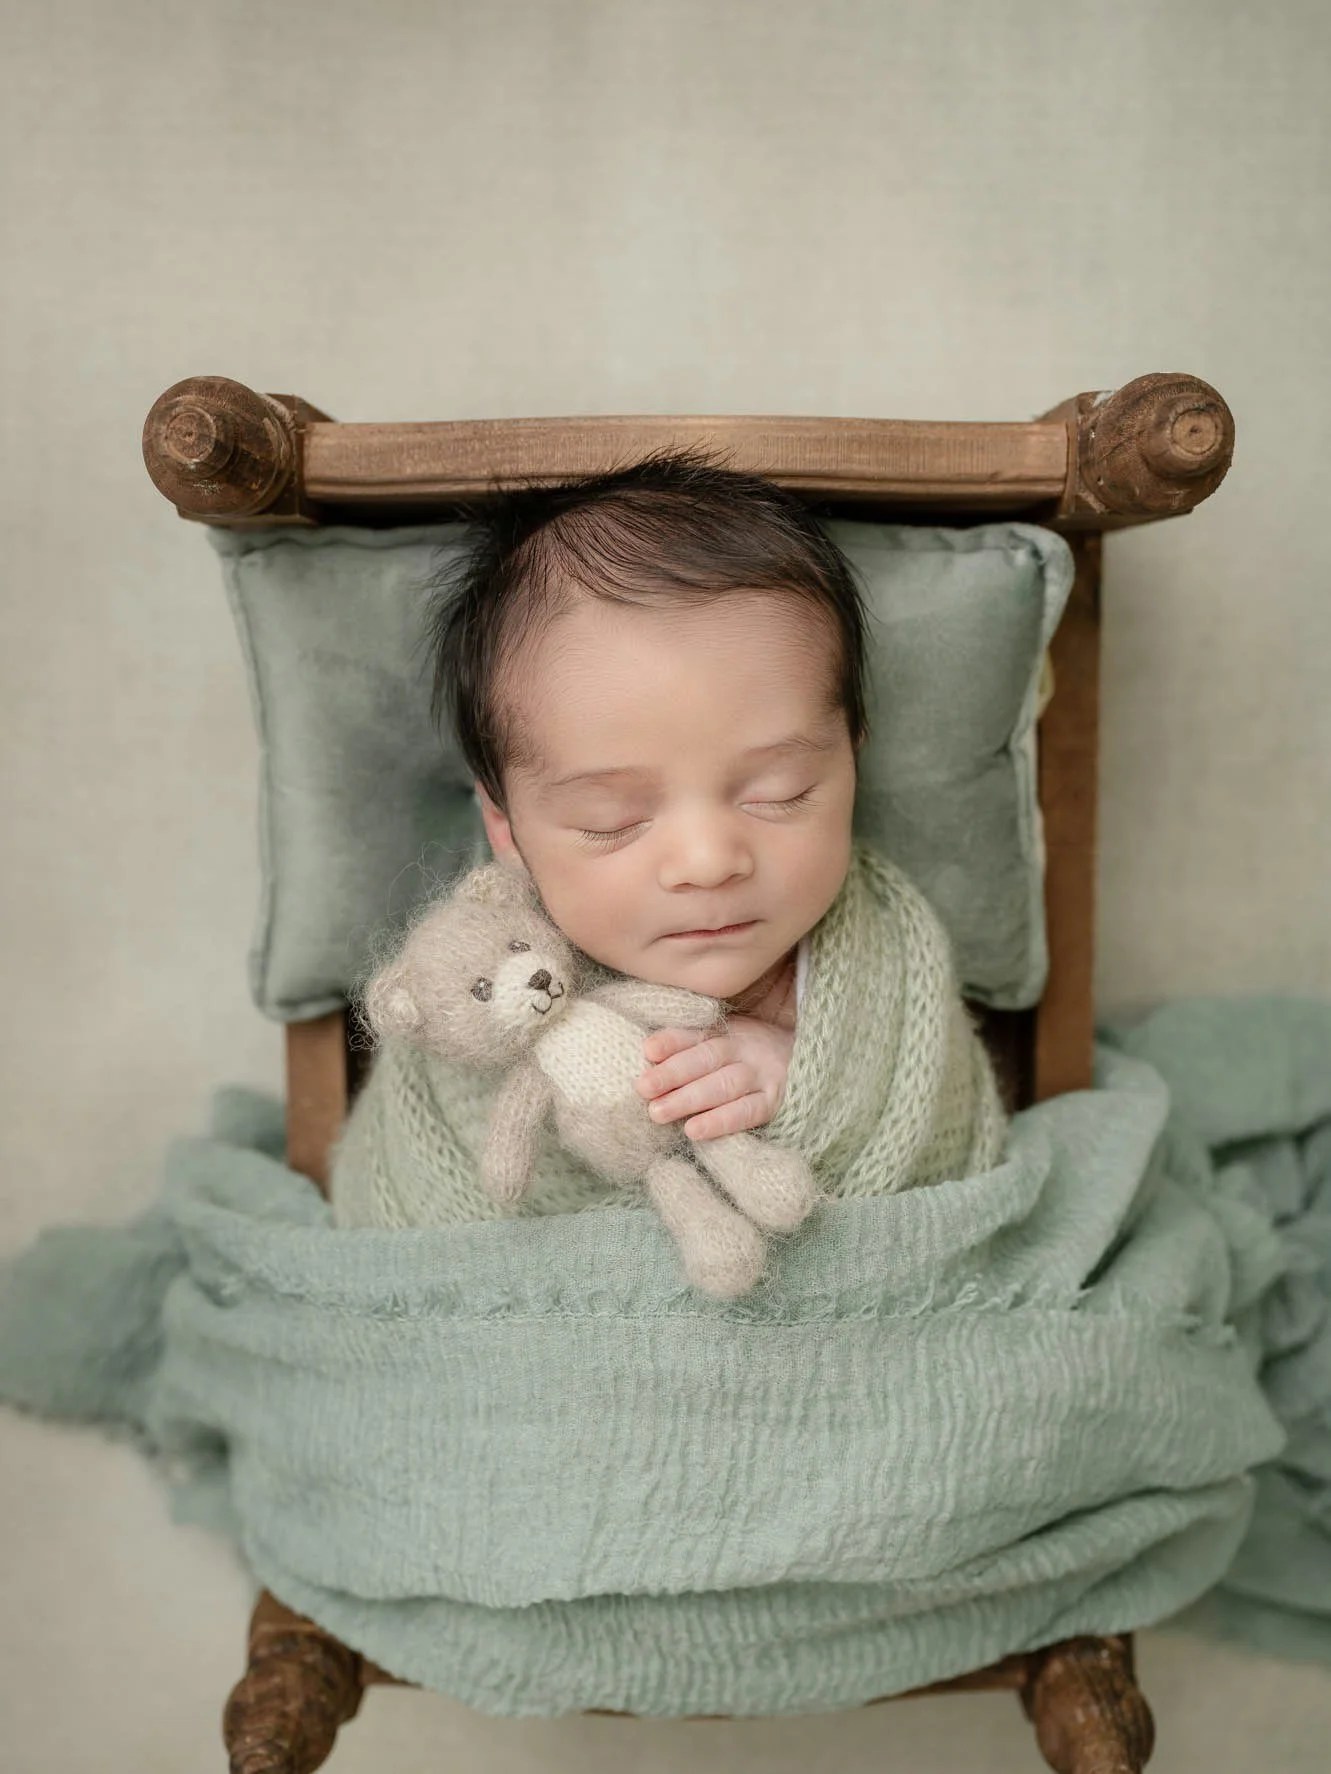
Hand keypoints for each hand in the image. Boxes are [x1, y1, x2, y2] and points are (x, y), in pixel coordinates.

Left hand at [634, 1015, 794, 1140]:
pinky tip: (694, 1131)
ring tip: (658, 1113)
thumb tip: (647, 1054)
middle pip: (706, 1059)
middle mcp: (746, 1050)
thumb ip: (691, 1045)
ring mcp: (762, 1075)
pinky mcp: (774, 1102)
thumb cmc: (752, 1055)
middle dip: (672, 1074)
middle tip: (643, 1088)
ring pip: (723, 1086)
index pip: (696, 1034)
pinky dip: (720, 1122)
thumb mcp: (727, 1039)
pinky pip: (746, 1113)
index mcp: (729, 1031)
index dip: (672, 1041)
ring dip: (689, 1100)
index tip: (647, 1050)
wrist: (813, 1060)